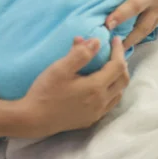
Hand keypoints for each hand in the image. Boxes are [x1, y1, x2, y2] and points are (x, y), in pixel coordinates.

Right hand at [13, 36, 128, 137]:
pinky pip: (110, 103)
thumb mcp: (60, 68)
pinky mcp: (90, 119)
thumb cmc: (46, 91)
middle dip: (121, 63)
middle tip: (114, 51)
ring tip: (109, 65)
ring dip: (118, 77)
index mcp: (96, 87)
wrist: (34, 119)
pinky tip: (101, 85)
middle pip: (123, 80)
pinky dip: (112, 90)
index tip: (115, 39)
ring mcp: (97, 113)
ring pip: (118, 93)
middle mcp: (101, 102)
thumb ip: (80, 54)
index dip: (118, 51)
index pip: (117, 66)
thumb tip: (97, 41)